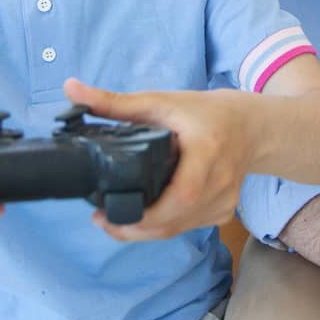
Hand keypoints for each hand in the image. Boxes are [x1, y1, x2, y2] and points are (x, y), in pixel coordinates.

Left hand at [63, 77, 252, 240]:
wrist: (250, 126)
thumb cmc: (204, 112)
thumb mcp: (160, 102)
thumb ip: (114, 102)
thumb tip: (70, 89)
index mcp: (207, 150)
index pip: (182, 195)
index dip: (147, 213)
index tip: (111, 213)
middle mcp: (221, 181)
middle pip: (175, 221)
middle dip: (135, 228)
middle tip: (101, 220)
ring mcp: (225, 201)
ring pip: (178, 229)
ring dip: (146, 231)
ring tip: (115, 219)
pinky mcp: (224, 212)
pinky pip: (187, 228)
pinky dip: (164, 226)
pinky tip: (146, 217)